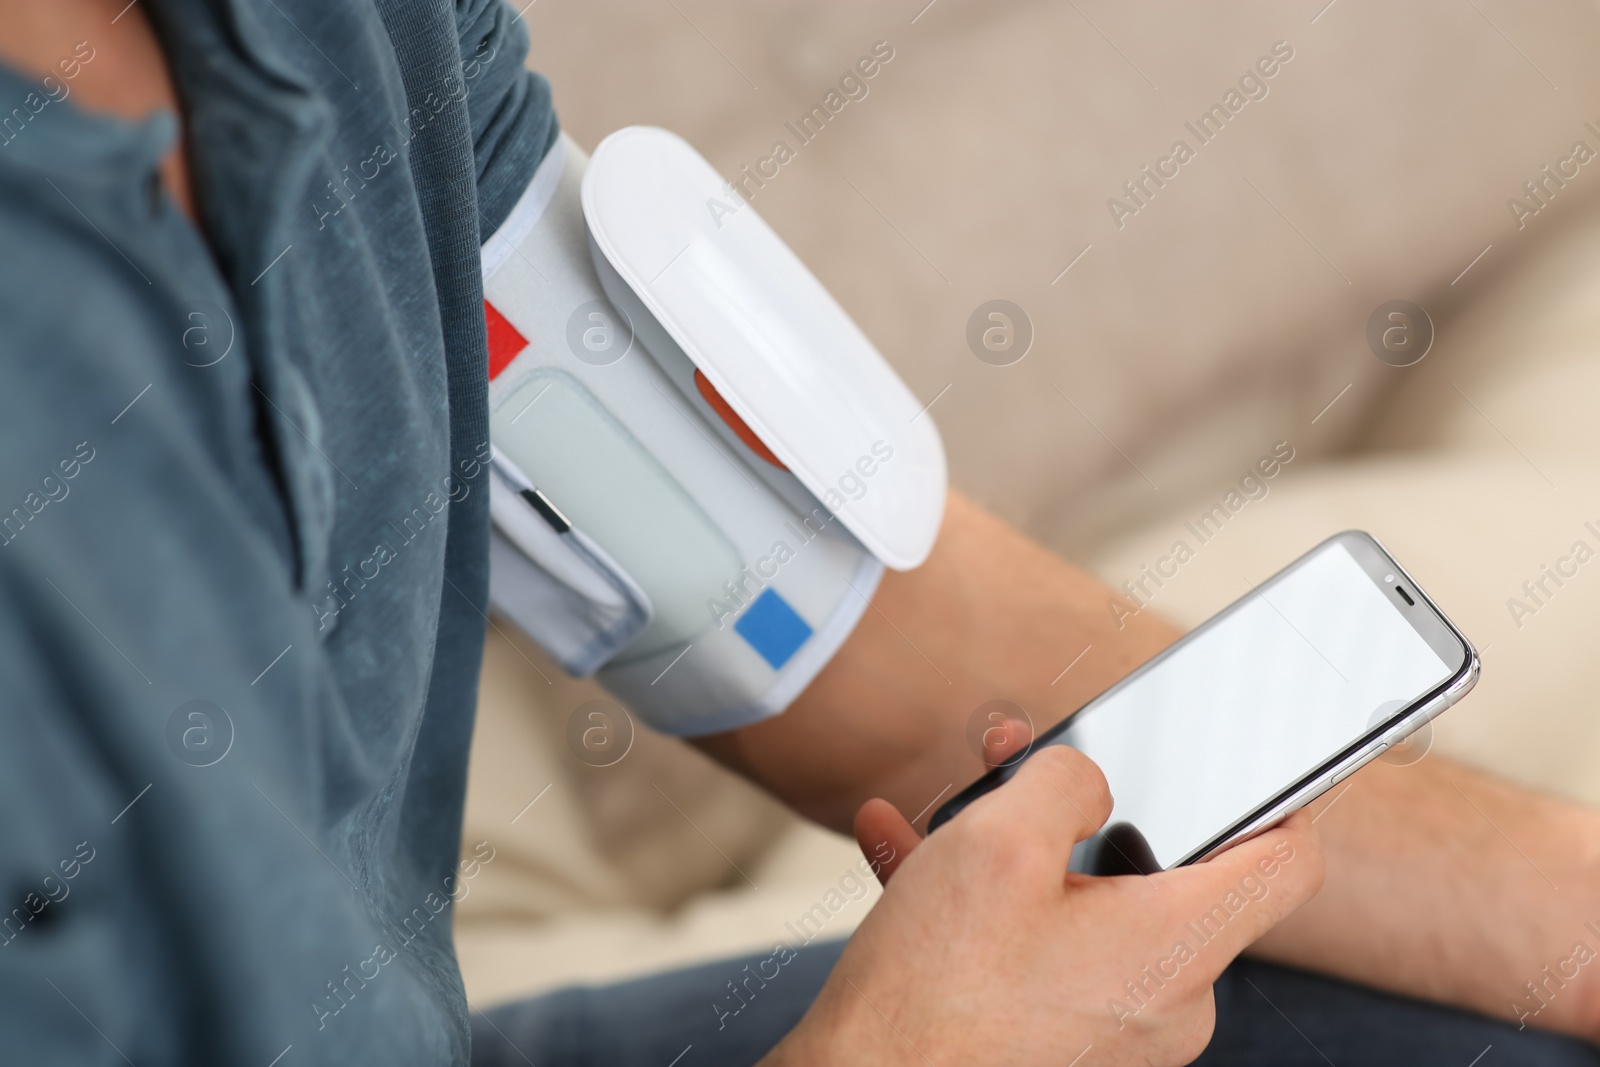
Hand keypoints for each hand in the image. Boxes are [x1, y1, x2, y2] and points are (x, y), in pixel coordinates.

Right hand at [763, 746, 1324, 1066]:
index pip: (1287, 863)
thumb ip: (1065, 780)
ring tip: (939, 823)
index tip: (1248, 766)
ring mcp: (1113, 1031)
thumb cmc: (933, 989)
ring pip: (1083, 908)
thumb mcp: (998, 840)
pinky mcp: (1059, 1046)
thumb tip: (1086, 782)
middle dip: (1080, 814)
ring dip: (1012, 857)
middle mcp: (1164, 1000)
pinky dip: (986, 908)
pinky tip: (908, 860)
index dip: (1277, 798)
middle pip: (1157, 874)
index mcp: (1178, 945)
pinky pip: (1039, 953)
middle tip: (1017, 770)